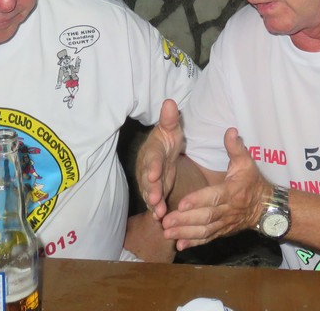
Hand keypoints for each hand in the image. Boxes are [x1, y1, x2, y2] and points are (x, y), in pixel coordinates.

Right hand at [136, 100, 184, 219]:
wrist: (164, 150)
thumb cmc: (167, 138)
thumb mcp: (171, 128)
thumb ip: (170, 119)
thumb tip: (170, 101)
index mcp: (153, 151)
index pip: (152, 158)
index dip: (152, 166)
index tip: (155, 173)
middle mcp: (148, 167)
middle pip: (148, 179)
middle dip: (151, 189)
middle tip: (155, 199)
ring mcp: (150, 180)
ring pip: (150, 192)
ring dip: (154, 203)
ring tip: (159, 213)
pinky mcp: (155, 190)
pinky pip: (155, 201)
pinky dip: (157, 209)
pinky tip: (160, 218)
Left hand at [162, 128, 270, 250]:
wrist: (266, 207)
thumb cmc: (252, 182)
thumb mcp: (247, 162)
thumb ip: (235, 148)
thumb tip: (230, 130)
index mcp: (233, 191)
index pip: (214, 197)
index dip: (198, 200)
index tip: (181, 203)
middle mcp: (229, 210)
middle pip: (206, 216)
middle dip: (185, 220)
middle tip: (166, 221)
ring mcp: (225, 223)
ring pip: (204, 230)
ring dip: (185, 233)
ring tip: (166, 233)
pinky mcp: (222, 232)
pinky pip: (207, 238)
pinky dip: (193, 243)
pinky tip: (178, 245)